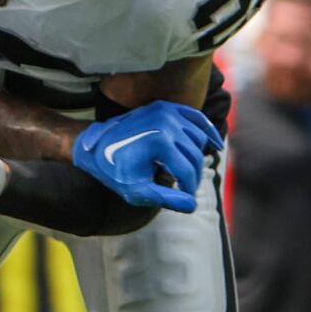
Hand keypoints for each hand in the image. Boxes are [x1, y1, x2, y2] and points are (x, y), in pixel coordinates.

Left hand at [70, 101, 223, 212]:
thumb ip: (165, 199)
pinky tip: (215, 144)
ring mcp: (167, 111)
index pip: (187, 171)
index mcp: (158, 141)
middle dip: (193, 175)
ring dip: (197, 157)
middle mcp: (165, 122)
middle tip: (186, 189)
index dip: (189, 189)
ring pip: (198, 139)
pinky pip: (196, 118)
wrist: (95, 145)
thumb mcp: (136, 191)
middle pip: (195, 155)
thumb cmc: (114, 171)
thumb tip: (192, 205)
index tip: (186, 200)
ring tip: (187, 173)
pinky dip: (206, 130)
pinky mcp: (166, 106)